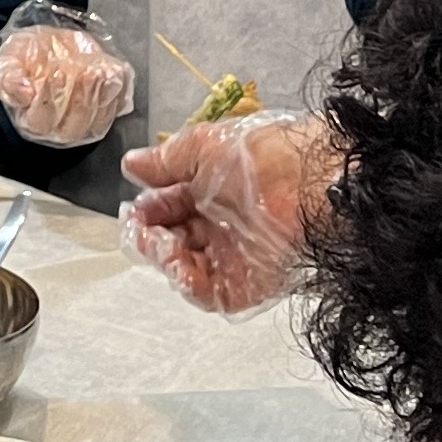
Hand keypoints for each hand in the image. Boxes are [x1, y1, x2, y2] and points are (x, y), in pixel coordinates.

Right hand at [0, 2, 134, 148]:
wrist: (46, 49)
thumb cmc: (25, 59)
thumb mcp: (6, 64)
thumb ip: (9, 79)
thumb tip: (24, 92)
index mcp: (33, 121)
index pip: (42, 121)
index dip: (49, 98)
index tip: (53, 72)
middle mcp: (61, 129)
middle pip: (75, 122)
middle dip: (79, 93)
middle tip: (78, 69)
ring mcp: (87, 122)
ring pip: (98, 118)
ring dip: (100, 92)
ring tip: (95, 68)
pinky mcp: (108, 110)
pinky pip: (117, 106)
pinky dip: (117, 88)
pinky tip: (109, 70)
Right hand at [121, 112, 332, 312]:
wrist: (308, 183)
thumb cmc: (260, 156)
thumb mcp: (202, 147)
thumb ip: (164, 161)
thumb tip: (133, 165)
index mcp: (212, 191)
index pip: (169, 208)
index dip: (148, 211)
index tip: (135, 210)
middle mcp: (222, 225)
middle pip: (172, 241)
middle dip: (149, 237)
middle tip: (142, 229)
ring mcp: (234, 257)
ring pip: (185, 269)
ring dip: (164, 259)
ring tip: (163, 243)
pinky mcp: (248, 284)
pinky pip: (209, 294)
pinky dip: (187, 283)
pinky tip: (178, 265)